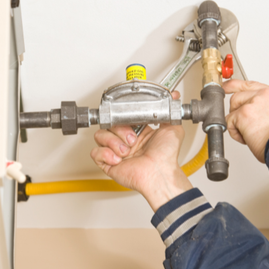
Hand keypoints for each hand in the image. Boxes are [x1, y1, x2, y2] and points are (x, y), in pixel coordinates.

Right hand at [90, 93, 192, 210]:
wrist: (159, 172)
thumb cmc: (166, 156)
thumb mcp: (172, 128)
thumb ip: (170, 112)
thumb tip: (173, 96)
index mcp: (137, 131)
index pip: (121, 116)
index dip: (123, 116)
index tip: (129, 119)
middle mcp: (125, 141)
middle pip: (109, 124)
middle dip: (120, 130)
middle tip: (132, 139)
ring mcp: (116, 152)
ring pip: (100, 136)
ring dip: (113, 142)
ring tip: (126, 151)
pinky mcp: (108, 163)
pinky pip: (95, 152)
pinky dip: (105, 154)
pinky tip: (118, 158)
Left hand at [223, 80, 268, 162]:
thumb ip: (268, 107)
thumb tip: (256, 112)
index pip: (250, 85)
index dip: (235, 86)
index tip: (226, 86)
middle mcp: (265, 94)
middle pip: (238, 95)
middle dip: (235, 110)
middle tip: (240, 123)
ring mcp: (253, 102)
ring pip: (233, 109)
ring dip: (237, 123)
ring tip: (251, 134)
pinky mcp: (244, 113)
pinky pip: (229, 122)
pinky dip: (236, 133)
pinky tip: (247, 138)